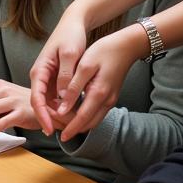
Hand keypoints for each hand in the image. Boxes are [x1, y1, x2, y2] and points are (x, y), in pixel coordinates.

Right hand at [29, 4, 89, 134]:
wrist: (73, 24)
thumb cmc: (70, 36)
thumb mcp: (70, 55)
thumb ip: (66, 76)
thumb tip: (62, 98)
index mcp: (39, 71)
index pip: (35, 99)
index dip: (41, 116)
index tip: (49, 130)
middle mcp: (40, 77)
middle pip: (41, 104)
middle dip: (51, 119)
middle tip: (66, 130)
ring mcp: (47, 79)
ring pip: (49, 103)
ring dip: (58, 115)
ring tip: (72, 125)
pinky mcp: (54, 79)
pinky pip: (56, 98)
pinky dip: (63, 107)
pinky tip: (74, 114)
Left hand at [54, 24, 146, 139]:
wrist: (126, 46)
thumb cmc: (104, 51)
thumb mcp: (84, 66)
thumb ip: (73, 88)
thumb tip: (62, 108)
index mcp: (99, 94)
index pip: (82, 119)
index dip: (69, 129)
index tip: (58, 136)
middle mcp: (107, 102)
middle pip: (88, 124)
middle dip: (72, 128)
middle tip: (55, 124)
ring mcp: (110, 100)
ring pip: (93, 120)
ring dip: (78, 123)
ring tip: (61, 118)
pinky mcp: (110, 97)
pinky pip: (96, 113)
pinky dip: (84, 116)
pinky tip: (73, 109)